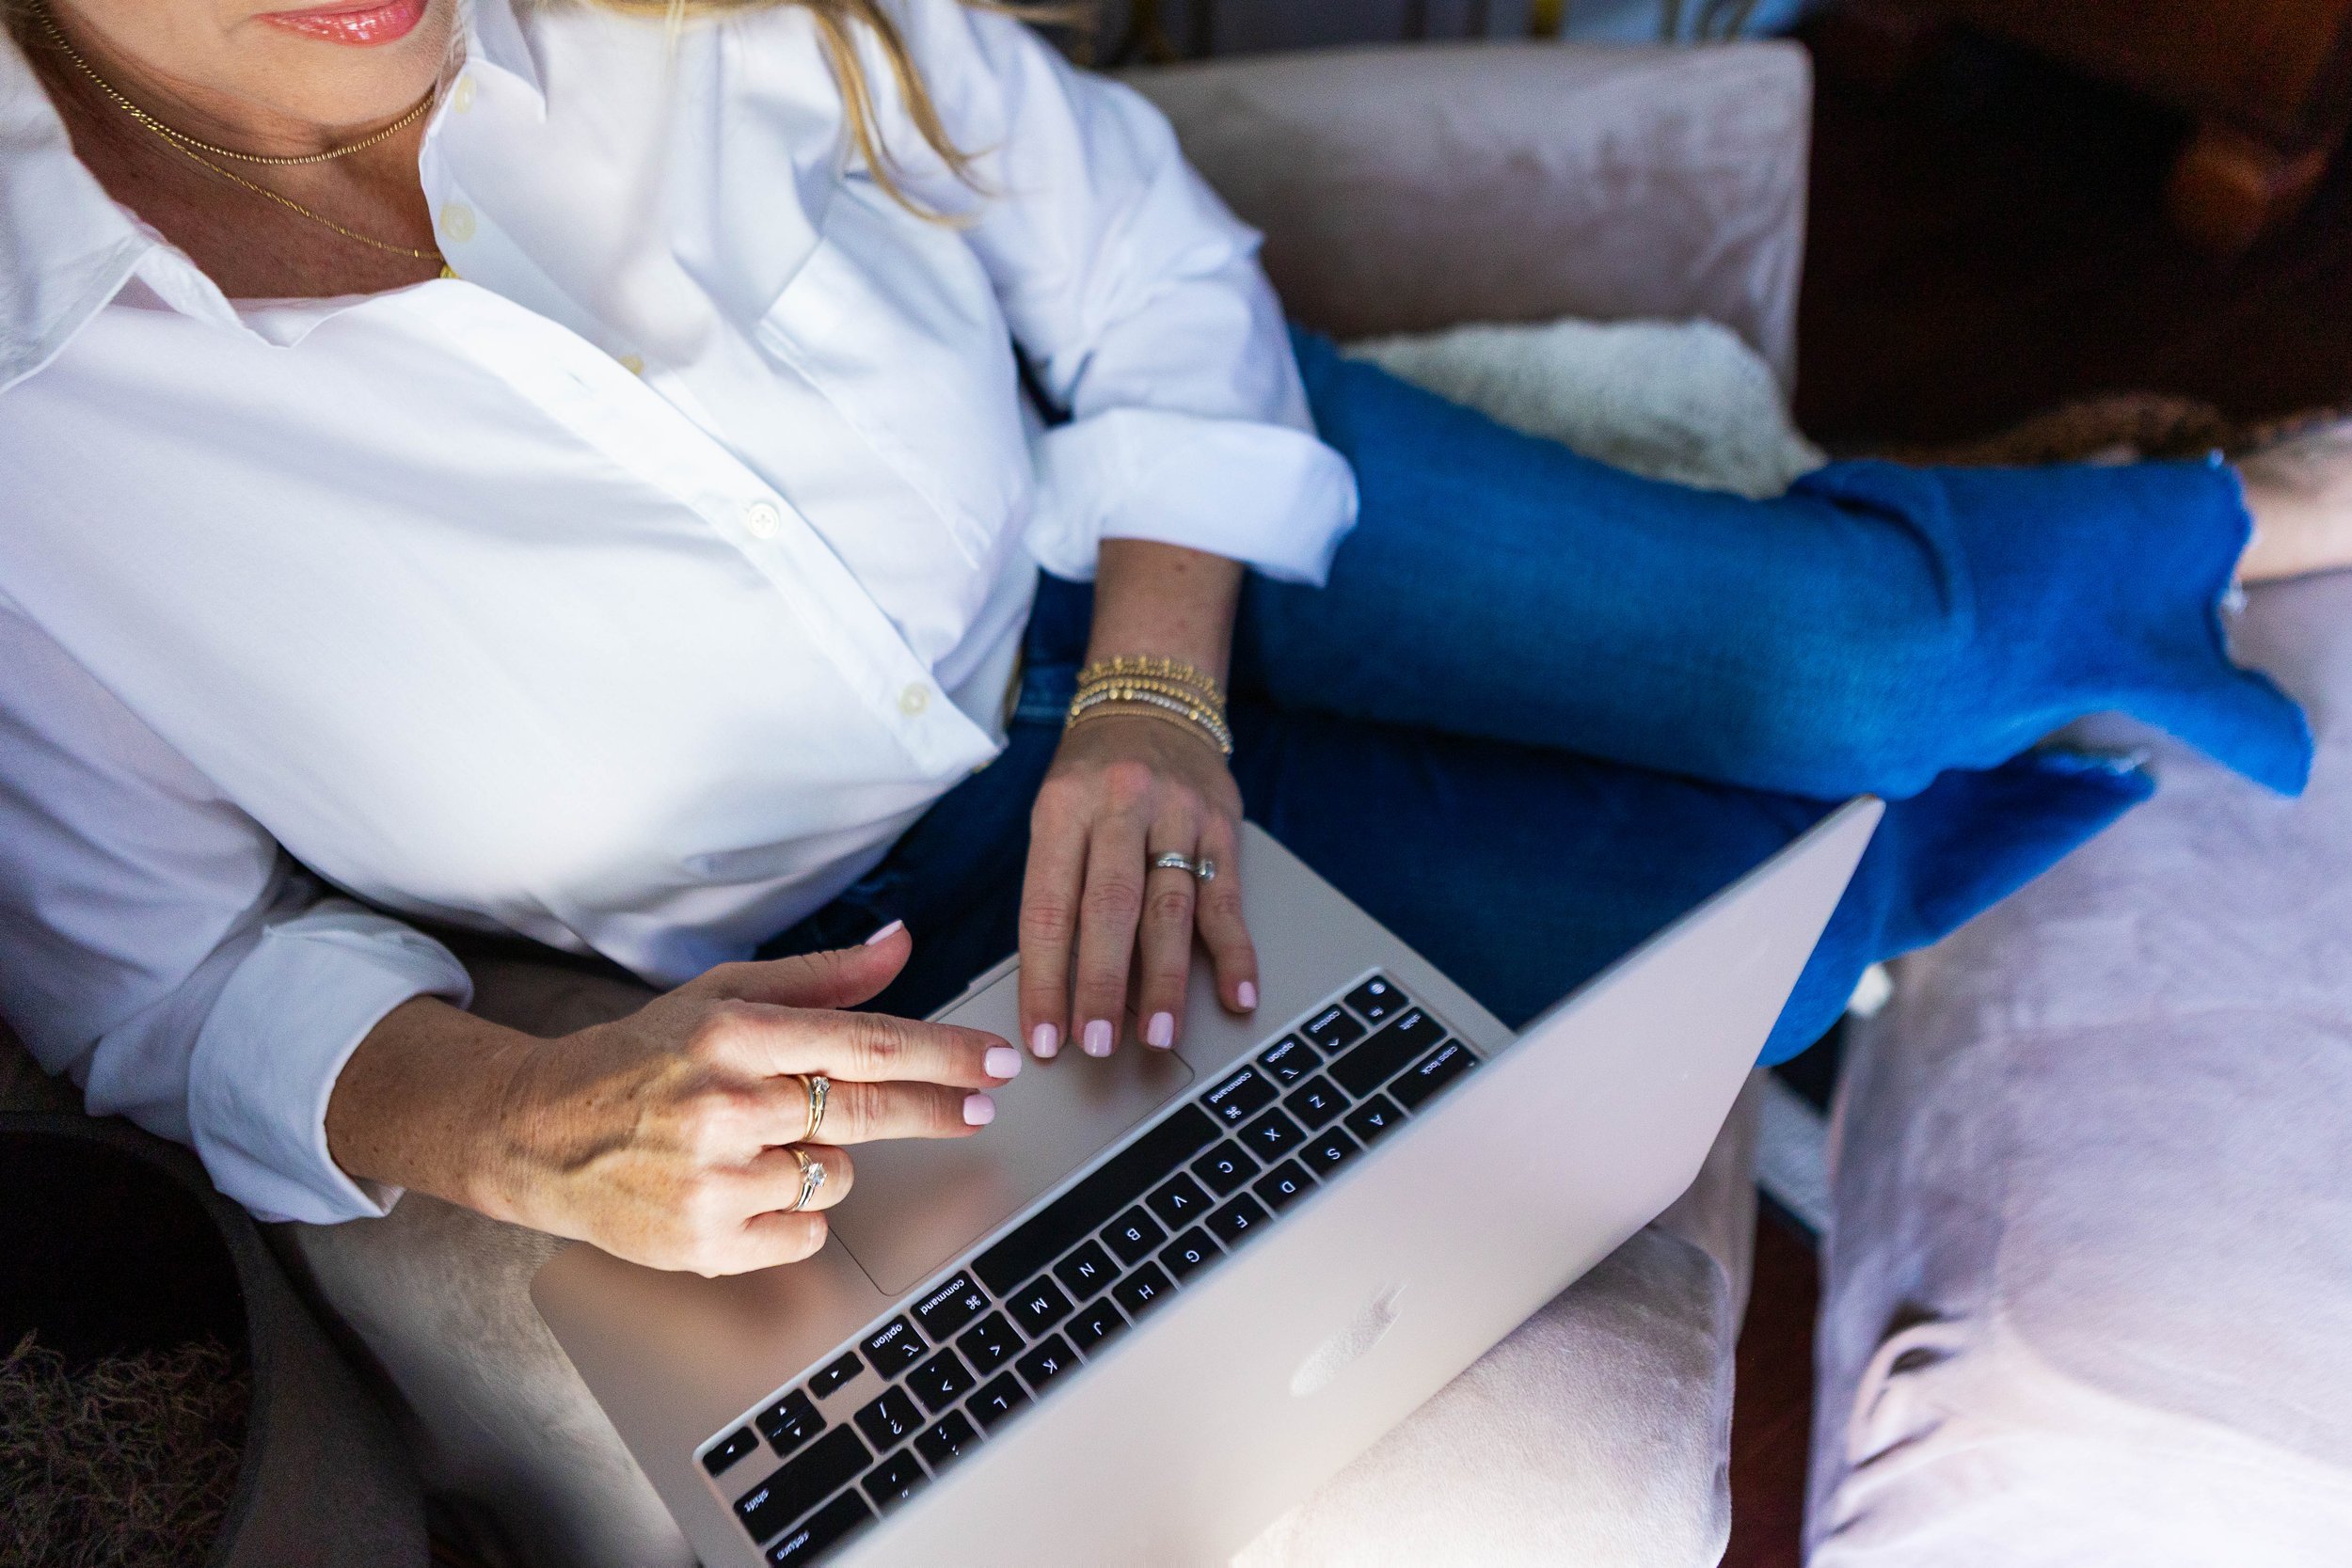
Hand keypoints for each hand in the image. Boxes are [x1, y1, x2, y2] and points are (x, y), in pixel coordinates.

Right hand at [473, 928, 1019, 1274]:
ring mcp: (715, 1180)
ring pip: (837, 1177)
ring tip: (761, 1144)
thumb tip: (903, 942)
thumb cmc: (641, 1060)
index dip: (945, 1056)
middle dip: (939, 1109)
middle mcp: (726, 1105)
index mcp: (735, 1035)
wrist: (539, 1133)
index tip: (995, 1063)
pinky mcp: (705, 1243)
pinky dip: (796, 1217)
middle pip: (869, 1111)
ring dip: (824, 1161)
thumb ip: (822, 978)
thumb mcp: (724, 996)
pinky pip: (806, 1235)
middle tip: (978, 1108)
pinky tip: (747, 1190)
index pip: (869, 1045)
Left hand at [1018, 712, 1258, 1058]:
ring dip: (1164, 980)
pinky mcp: (1223, 825)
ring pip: (1171, 907)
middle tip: (1096, 1045)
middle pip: (1110, 907)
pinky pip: (1228, 897)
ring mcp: (1178, 814)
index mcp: (1063, 808)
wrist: (1153, 703)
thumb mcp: (1056, 812)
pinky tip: (1236, 994)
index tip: (1044, 1036)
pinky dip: (1235, 952)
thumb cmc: (1093, 776)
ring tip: (1157, 1035)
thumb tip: (1059, 987)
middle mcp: (1121, 806)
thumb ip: (1059, 885)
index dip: (1045, 978)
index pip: (1049, 906)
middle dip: (1102, 984)